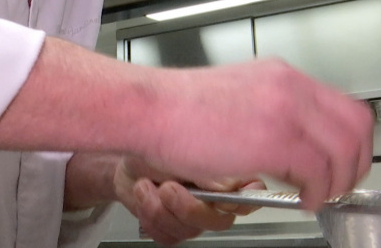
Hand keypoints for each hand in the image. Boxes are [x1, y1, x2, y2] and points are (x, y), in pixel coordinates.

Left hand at [114, 157, 263, 245]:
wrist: (126, 159)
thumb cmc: (155, 143)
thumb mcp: (181, 148)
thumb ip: (209, 171)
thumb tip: (233, 187)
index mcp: (226, 172)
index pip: (254, 192)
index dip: (247, 199)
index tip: (226, 198)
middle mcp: (216, 197)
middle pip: (220, 221)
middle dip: (188, 207)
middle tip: (168, 187)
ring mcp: (196, 216)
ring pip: (189, 230)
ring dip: (159, 208)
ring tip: (147, 185)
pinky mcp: (174, 229)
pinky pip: (168, 237)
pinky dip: (149, 216)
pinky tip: (145, 196)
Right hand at [137, 59, 374, 210]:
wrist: (149, 107)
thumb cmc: (179, 107)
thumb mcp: (238, 94)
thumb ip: (270, 109)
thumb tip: (292, 140)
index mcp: (282, 76)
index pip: (344, 106)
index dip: (353, 141)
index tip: (345, 162)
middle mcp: (290, 86)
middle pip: (356, 125)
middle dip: (355, 163)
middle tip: (340, 183)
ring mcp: (285, 110)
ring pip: (344, 150)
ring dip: (337, 181)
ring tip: (319, 195)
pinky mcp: (273, 138)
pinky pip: (317, 171)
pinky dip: (317, 192)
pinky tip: (301, 199)